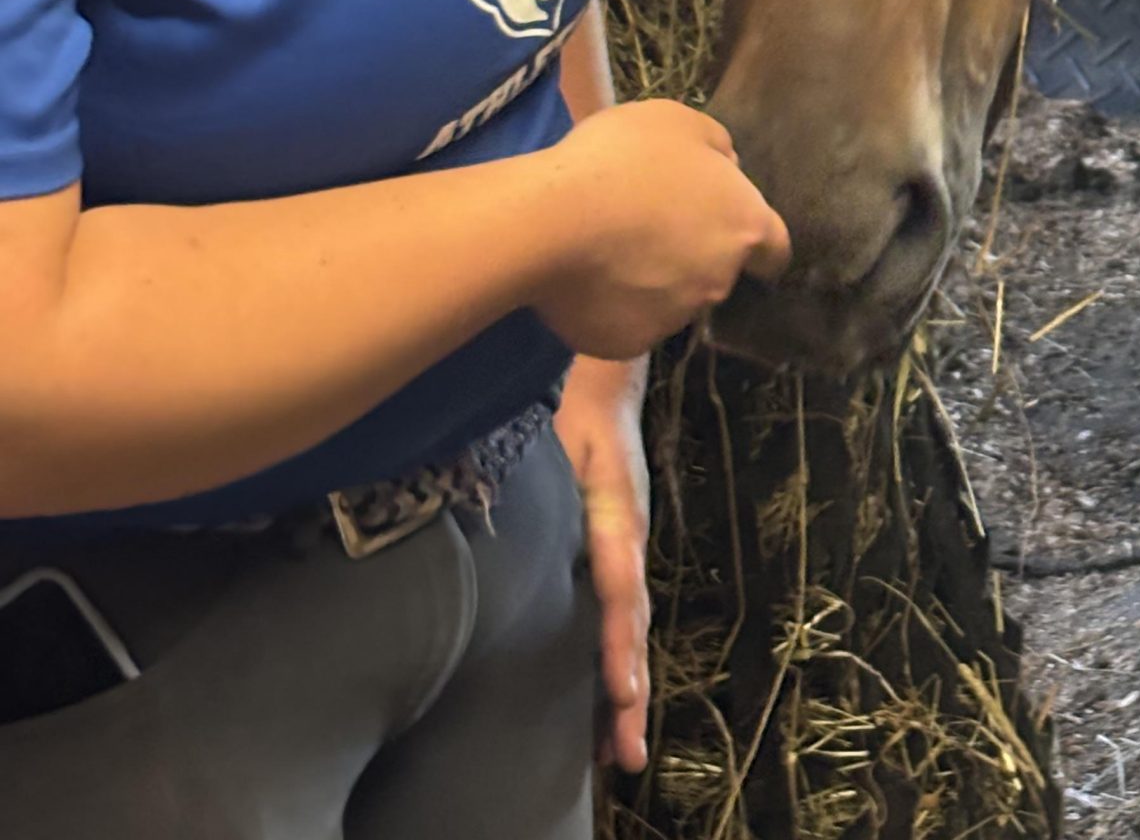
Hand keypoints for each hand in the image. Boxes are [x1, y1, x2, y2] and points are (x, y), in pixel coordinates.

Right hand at [533, 100, 789, 360]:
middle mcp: (720, 280)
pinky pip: (627, 323)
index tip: (732, 232)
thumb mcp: (677, 121)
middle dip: (692, 253)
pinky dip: (614, 306)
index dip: (755, 242)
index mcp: (744, 226)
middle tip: (647, 224)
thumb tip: (728, 166)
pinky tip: (585, 278)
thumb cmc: (622, 159)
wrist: (552, 221)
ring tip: (607, 249)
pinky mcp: (629, 344)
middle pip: (716, 271)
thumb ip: (715, 146)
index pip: (774, 249)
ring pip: (672, 300)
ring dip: (653, 279)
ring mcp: (675, 319)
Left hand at [556, 353, 651, 773]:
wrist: (606, 389)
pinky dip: (618, 668)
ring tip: (620, 755)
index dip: (619, 643)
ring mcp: (627, 556)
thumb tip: (500, 510)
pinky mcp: (615, 561)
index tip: (621, 694)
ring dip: (627, 694)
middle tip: (628, 755)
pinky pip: (620, 623)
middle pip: (632, 629)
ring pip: (630, 635)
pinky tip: (607, 709)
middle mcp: (629, 545)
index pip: (620, 591)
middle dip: (630, 694)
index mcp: (618, 519)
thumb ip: (546, 471)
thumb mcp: (563, 436)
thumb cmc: (575, 413)